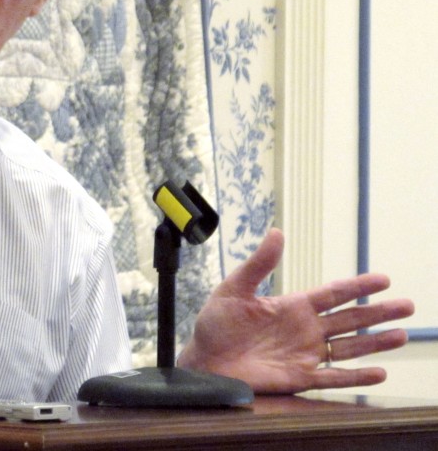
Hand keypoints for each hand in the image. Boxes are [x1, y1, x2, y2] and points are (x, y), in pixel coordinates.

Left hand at [177, 228, 414, 392]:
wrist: (204, 360)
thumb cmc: (216, 324)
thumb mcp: (234, 289)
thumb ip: (258, 264)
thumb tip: (277, 232)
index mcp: (292, 306)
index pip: (333, 293)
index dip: (358, 286)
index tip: (383, 279)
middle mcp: (305, 329)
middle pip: (350, 319)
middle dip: (378, 312)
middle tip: (407, 305)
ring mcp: (305, 354)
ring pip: (349, 348)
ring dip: (375, 343)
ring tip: (401, 335)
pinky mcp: (300, 378)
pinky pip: (334, 377)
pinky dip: (356, 377)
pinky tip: (379, 373)